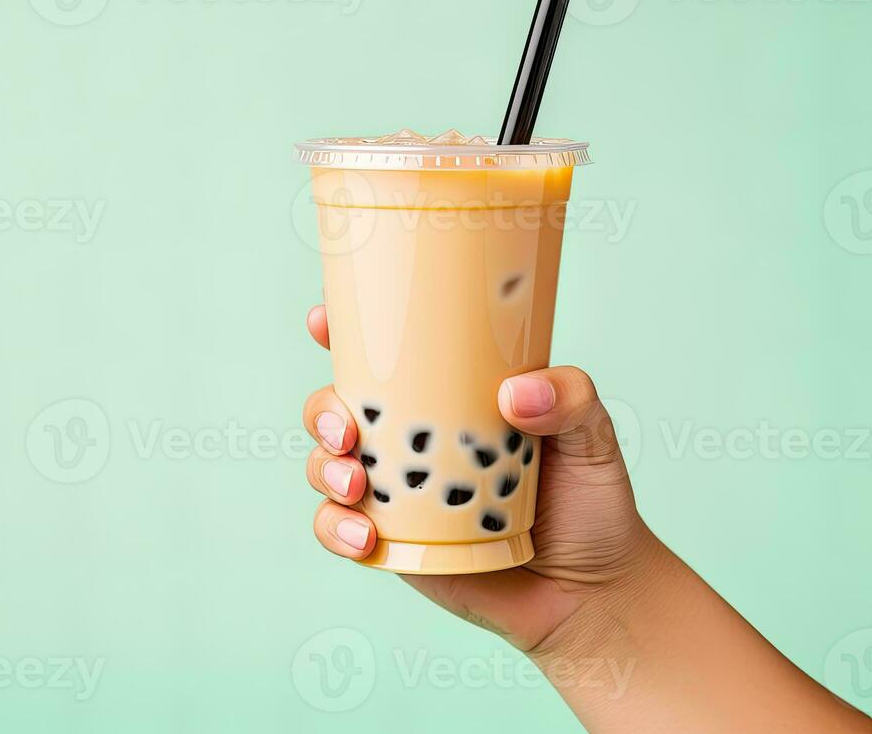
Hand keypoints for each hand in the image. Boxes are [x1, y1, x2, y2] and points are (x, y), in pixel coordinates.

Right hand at [302, 305, 658, 652]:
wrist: (592, 593)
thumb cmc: (590, 504)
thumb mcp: (593, 436)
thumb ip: (570, 399)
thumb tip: (513, 395)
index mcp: (445, 401)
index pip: (382, 359)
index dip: (340, 335)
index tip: (322, 322)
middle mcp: (408, 442)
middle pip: (334, 409)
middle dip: (322, 411)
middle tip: (347, 428)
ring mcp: (394, 494)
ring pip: (325, 467)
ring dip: (324, 469)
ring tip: (357, 487)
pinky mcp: (390, 544)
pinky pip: (337, 530)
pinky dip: (336, 529)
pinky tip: (365, 537)